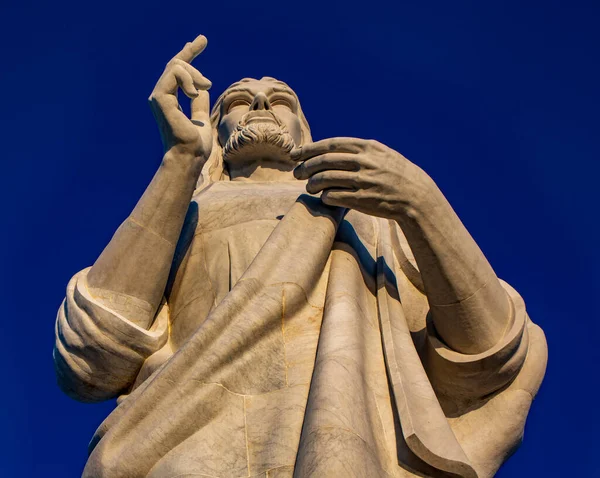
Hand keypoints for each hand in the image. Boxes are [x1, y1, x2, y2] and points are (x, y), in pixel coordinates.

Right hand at [149, 35, 212, 161]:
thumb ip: (198, 103)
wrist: (189, 157)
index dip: (189, 53)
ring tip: (206, 86)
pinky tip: (194, 92)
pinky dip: (188, 79)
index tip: (201, 40)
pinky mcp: (160, 98)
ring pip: (176, 66)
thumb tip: (203, 89)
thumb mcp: (200, 118)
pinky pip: (174, 73)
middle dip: (192, 56)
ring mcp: (158, 96)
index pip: (177, 70)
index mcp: (169, 100)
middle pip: (175, 63)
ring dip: (194, 74)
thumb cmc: (195, 145)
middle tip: (209, 81)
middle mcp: (160, 96)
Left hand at [292, 138, 434, 219]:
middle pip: (324, 162)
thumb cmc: (395, 174)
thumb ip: (358, 149)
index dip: (309, 149)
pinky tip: (324, 197)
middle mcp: (364, 162)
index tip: (296, 154)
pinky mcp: (363, 200)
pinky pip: (334, 196)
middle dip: (305, 167)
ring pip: (326, 179)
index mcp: (367, 147)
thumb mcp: (381, 153)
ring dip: (312, 184)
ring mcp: (364, 181)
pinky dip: (325, 196)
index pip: (330, 145)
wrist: (416, 196)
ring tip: (309, 187)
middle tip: (296, 173)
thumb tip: (329, 148)